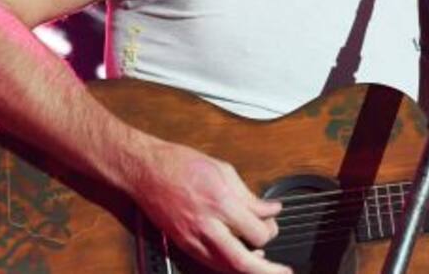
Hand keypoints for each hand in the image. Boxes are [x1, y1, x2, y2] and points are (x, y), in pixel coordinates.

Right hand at [130, 140, 289, 272]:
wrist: (144, 171)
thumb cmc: (179, 164)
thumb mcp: (222, 170)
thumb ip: (248, 195)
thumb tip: (269, 209)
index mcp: (220, 203)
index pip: (255, 231)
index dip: (271, 228)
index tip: (275, 218)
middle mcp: (206, 226)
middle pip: (242, 262)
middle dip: (267, 271)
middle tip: (284, 271)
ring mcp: (193, 239)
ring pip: (226, 268)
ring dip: (248, 270)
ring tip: (266, 267)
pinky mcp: (184, 245)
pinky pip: (211, 263)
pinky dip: (229, 265)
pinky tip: (240, 259)